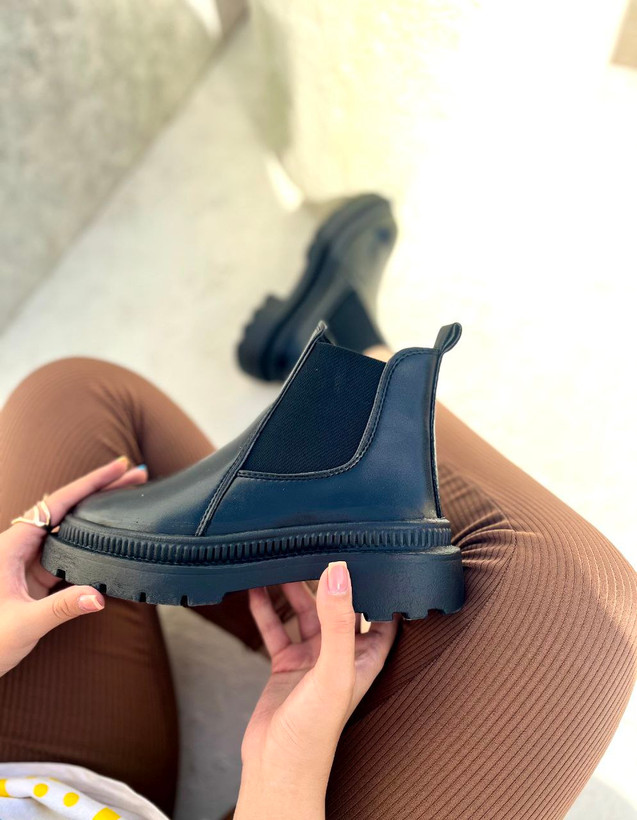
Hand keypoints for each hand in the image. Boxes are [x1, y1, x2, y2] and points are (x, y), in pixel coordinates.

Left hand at [0, 456, 146, 676]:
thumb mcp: (22, 624)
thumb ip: (61, 608)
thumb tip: (99, 596)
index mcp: (12, 545)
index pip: (58, 503)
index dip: (92, 482)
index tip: (120, 466)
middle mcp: (20, 548)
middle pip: (68, 509)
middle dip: (103, 491)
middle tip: (136, 478)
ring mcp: (26, 563)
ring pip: (69, 532)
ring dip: (98, 518)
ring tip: (129, 504)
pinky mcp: (31, 580)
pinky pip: (67, 555)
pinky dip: (91, 546)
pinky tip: (109, 547)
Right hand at [235, 562, 399, 819]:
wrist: (276, 771)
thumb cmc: (314, 735)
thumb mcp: (331, 671)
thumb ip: (336, 622)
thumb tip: (338, 574)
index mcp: (366, 657)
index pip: (382, 612)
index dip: (379, 583)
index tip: (369, 551)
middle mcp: (342, 655)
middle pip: (339, 606)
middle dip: (328, 579)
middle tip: (315, 546)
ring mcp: (312, 660)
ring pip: (306, 613)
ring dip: (294, 590)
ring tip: (282, 559)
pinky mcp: (286, 666)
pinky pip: (278, 629)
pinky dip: (268, 610)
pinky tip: (256, 590)